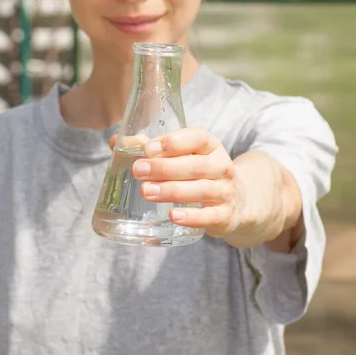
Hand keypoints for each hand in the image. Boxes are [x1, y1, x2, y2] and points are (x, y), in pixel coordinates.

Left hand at [110, 127, 301, 245]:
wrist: (240, 200)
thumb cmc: (200, 173)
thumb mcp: (185, 156)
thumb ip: (152, 149)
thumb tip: (115, 140)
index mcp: (211, 146)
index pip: (198, 138)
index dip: (174, 142)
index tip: (149, 148)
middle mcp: (221, 167)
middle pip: (194, 165)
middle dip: (164, 168)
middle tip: (138, 170)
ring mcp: (225, 192)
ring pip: (200, 190)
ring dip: (172, 191)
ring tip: (146, 191)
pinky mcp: (225, 215)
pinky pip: (209, 216)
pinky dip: (192, 217)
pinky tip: (173, 216)